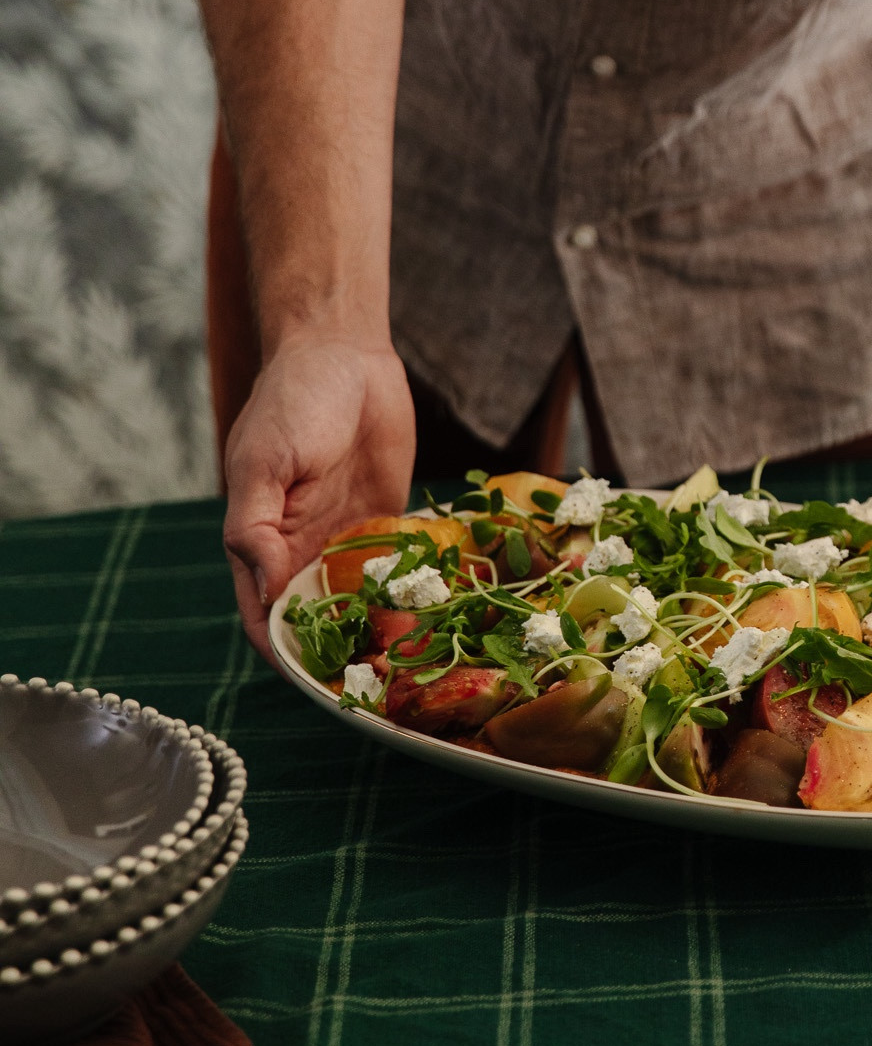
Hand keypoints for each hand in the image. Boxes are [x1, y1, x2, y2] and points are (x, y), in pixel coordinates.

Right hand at [222, 336, 415, 661]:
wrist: (345, 353)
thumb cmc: (292, 402)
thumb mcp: (262, 461)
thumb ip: (254, 527)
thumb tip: (264, 592)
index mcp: (261, 548)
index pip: (269, 624)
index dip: (290, 658)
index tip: (325, 688)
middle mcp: (302, 555)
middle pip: (319, 626)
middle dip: (346, 658)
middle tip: (387, 691)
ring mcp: (346, 541)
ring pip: (362, 606)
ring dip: (383, 633)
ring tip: (422, 667)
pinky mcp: (387, 523)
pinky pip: (398, 570)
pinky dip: (413, 595)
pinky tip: (443, 617)